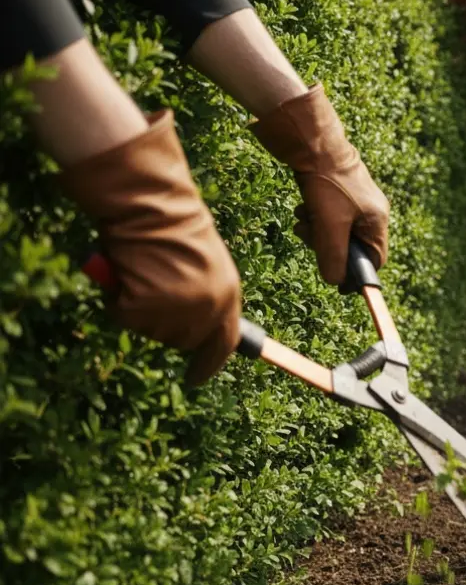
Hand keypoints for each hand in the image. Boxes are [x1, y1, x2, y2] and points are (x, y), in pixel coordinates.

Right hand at [63, 111, 241, 385]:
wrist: (151, 205)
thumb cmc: (174, 226)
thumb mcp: (205, 266)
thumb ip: (204, 297)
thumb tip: (191, 326)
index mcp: (229, 297)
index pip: (223, 344)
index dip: (208, 363)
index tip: (197, 378)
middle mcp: (206, 311)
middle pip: (181, 340)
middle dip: (166, 323)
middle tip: (156, 286)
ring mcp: (175, 313)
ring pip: (150, 329)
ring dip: (142, 307)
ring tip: (145, 269)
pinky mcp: (143, 309)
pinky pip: (123, 315)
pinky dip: (117, 297)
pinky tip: (127, 270)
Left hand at [291, 164, 389, 286]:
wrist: (313, 142)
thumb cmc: (327, 182)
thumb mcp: (330, 225)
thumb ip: (334, 257)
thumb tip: (335, 282)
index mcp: (377, 220)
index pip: (374, 260)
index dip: (356, 273)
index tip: (337, 283)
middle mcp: (370, 212)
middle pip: (351, 246)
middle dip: (327, 246)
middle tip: (309, 237)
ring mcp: (355, 201)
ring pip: (336, 231)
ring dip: (317, 231)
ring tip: (304, 217)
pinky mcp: (339, 192)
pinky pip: (328, 216)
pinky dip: (314, 216)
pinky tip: (304, 207)